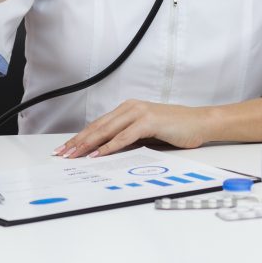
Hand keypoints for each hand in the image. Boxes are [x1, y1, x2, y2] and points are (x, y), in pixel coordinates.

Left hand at [53, 100, 215, 158]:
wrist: (199, 123)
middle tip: (62, 154)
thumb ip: (128, 138)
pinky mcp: (149, 121)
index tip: (66, 148)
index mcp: (128, 109)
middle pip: (98, 127)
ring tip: (74, 155)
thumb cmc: (175, 129)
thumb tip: (106, 151)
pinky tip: (99, 154)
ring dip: (89, 144)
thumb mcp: (146, 133)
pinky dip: (110, 146)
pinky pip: (125, 136)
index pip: (98, 124)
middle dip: (78, 141)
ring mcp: (139, 113)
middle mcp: (131, 107)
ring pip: (107, 130)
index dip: (80, 137)